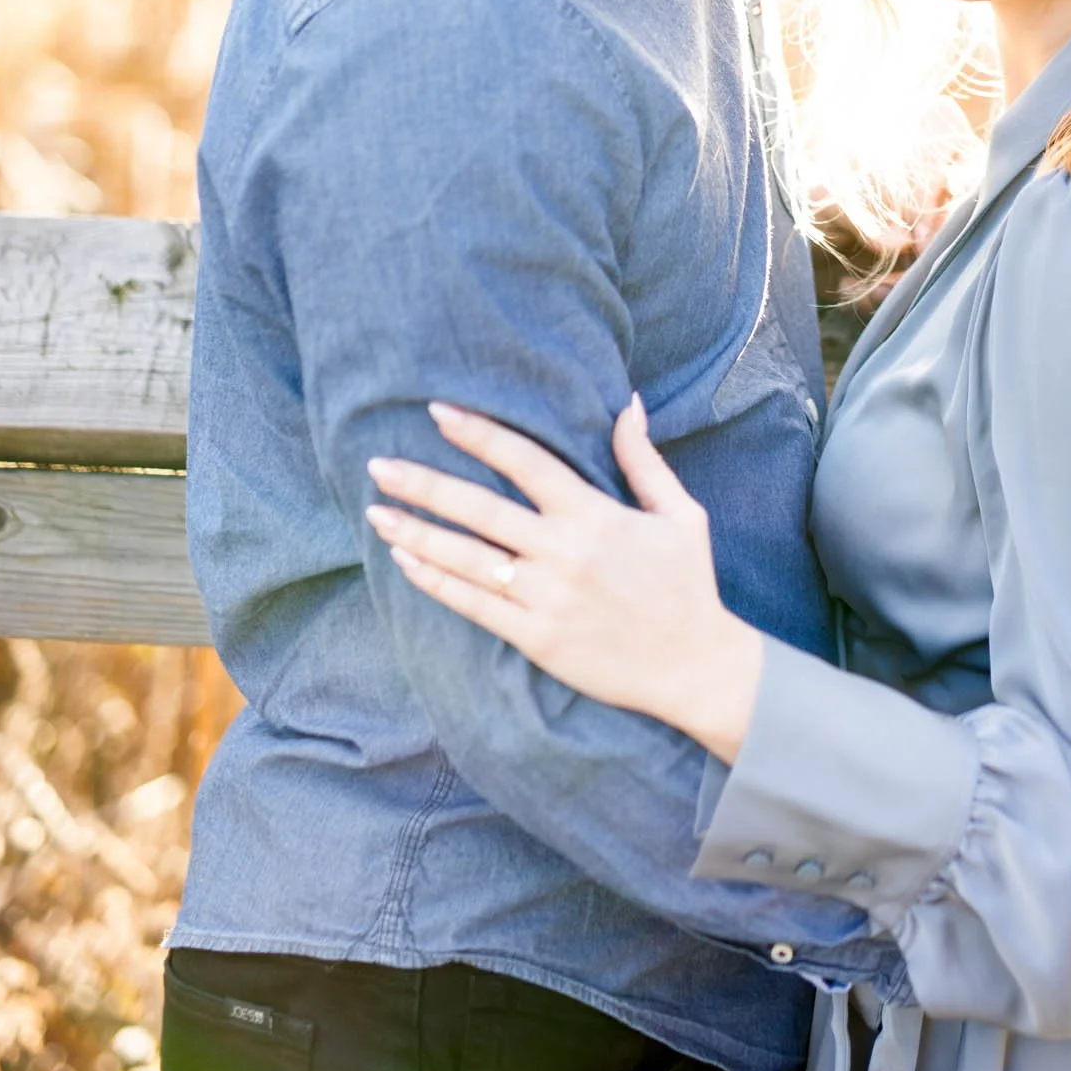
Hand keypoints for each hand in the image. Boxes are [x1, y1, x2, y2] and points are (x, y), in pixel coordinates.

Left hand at [365, 400, 763, 760]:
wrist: (693, 666)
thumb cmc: (687, 584)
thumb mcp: (681, 513)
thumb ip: (644, 459)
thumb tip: (628, 404)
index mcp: (595, 514)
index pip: (525, 461)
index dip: (479, 434)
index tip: (438, 412)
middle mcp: (564, 553)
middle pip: (480, 509)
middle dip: (424, 484)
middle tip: (378, 464)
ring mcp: (546, 599)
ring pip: (466, 559)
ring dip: (416, 533)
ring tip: (376, 512)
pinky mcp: (536, 639)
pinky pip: (473, 606)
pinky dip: (435, 582)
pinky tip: (406, 561)